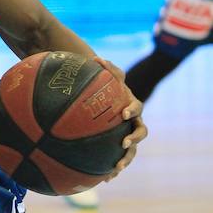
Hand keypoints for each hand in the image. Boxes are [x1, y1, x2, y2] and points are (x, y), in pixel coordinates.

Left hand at [94, 57, 147, 180]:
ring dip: (126, 159)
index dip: (132, 110)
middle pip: (140, 133)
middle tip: (123, 143)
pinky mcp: (121, 147)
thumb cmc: (107, 86)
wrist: (107, 99)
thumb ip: (106, 68)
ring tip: (116, 168)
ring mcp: (129, 135)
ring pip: (132, 150)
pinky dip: (113, 169)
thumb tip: (96, 57)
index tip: (123, 113)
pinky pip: (120, 159)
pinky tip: (104, 179)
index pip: (136, 108)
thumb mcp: (109, 76)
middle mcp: (133, 122)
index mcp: (131, 106)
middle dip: (134, 139)